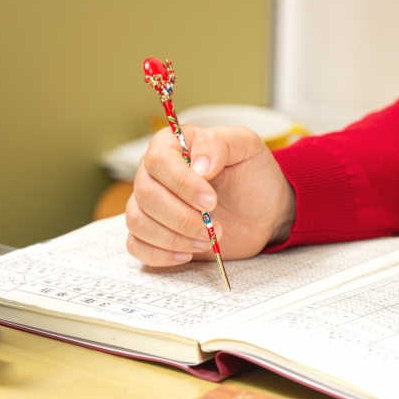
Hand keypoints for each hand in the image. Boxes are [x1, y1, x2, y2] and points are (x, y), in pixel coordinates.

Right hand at [126, 125, 295, 266]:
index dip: (181, 184)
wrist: (262, 212)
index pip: (158, 161)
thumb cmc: (251, 176)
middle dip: (182, 217)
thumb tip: (197, 165)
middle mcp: (154, 173)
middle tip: (214, 226)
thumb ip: (218, 144)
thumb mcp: (246, 147)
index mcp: (171, 146)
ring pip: (138, 221)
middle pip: (146, 195)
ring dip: (173, 238)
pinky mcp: (152, 233)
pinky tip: (187, 254)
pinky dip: (159, 254)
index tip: (210, 201)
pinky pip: (136, 245)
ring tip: (206, 240)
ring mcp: (150, 205)